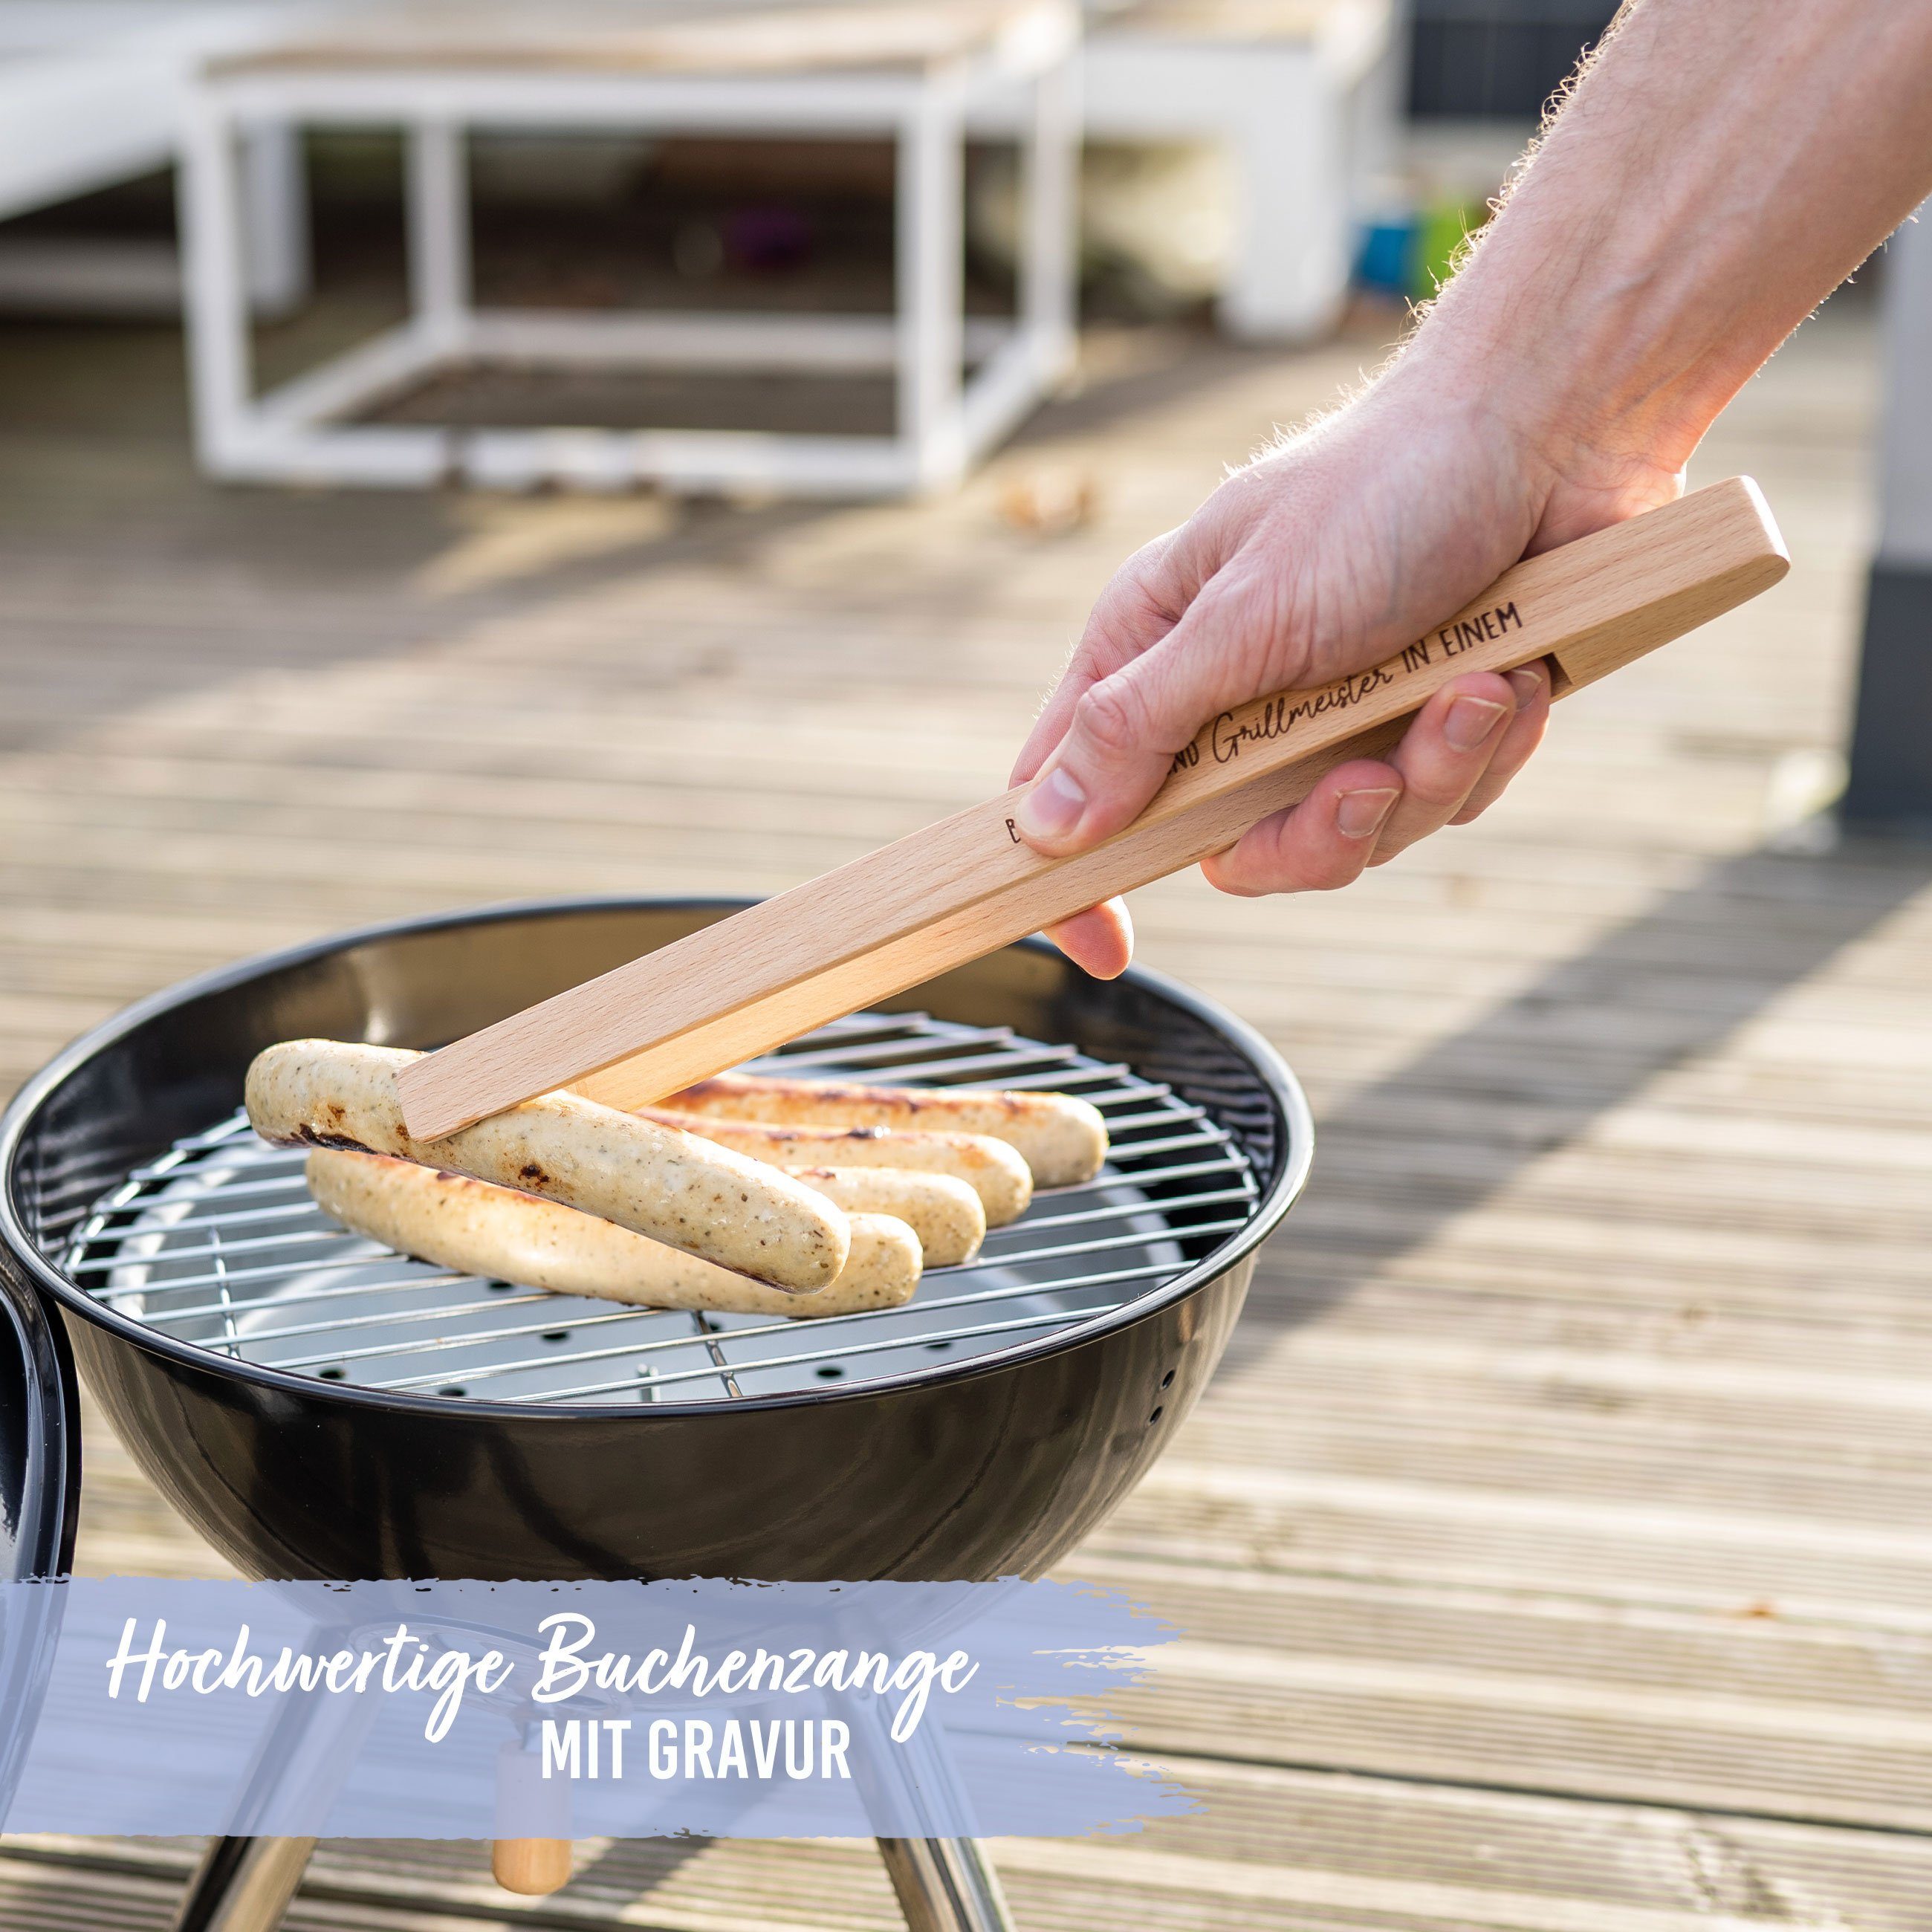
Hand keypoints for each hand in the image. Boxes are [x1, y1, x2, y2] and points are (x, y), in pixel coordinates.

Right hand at [1009, 349, 1683, 977]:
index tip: (1107, 952)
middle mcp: (1237, 697)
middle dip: (1321, 830)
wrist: (1554, 431)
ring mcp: (1335, 717)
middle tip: (1367, 776)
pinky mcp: (1425, 723)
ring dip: (1426, 775)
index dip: (1081, 877)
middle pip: (1236, 847)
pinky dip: (1481, 751)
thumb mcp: (1241, 616)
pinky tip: (1507, 679)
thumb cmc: (1384, 489)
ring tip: (1474, 688)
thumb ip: (1136, 726)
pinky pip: (1440, 800)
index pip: (1075, 789)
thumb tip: (1044, 828)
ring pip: (1355, 834)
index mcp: (1158, 654)